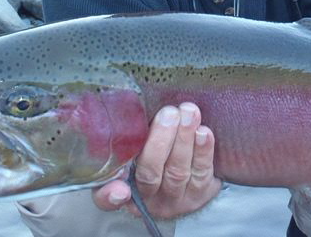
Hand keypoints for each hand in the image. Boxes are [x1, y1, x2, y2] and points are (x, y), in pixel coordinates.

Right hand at [92, 102, 221, 218]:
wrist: (191, 173)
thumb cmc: (156, 153)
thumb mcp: (135, 149)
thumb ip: (126, 138)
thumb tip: (124, 115)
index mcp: (124, 186)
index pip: (107, 198)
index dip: (110, 196)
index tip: (120, 189)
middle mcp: (148, 197)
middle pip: (150, 174)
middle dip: (160, 142)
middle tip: (168, 113)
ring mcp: (175, 198)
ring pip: (177, 171)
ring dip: (184, 139)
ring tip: (188, 113)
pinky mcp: (200, 192)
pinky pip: (201, 171)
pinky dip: (203, 150)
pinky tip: (203, 132)